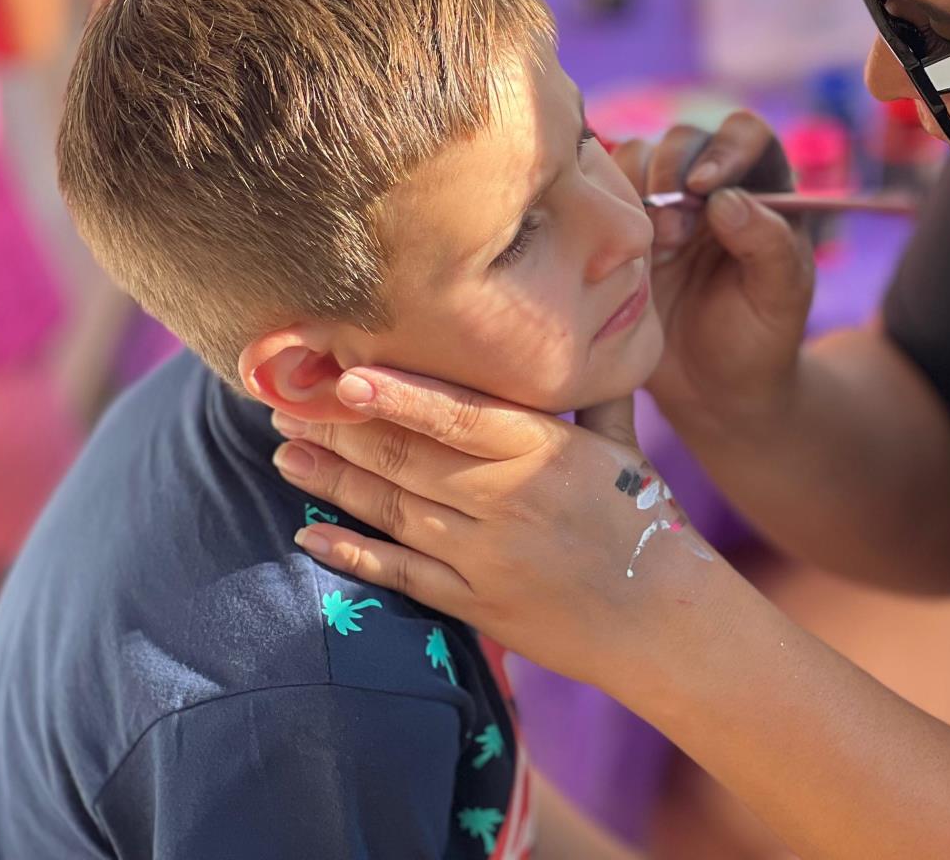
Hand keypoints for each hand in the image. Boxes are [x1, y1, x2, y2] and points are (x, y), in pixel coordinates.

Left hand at [272, 365, 718, 690]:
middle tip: (287, 405)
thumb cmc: (644, 521)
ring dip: (334, 481)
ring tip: (287, 454)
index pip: (457, 415)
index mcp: (544, 451)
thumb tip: (591, 330)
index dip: (397, 394)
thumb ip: (593, 395)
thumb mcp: (625, 448)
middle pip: (409, 459)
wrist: (662, 619)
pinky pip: (401, 573)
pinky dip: (352, 552)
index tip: (343, 375)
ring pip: (394, 510)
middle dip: (342, 430)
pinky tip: (308, 532)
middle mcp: (508, 500)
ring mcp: (486, 556)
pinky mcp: (474, 603)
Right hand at [611, 112, 814, 432]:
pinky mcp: (622, 229)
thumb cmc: (760, 340)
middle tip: (674, 232)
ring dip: (637, 192)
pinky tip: (619, 255)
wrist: (711, 391)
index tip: (708, 186)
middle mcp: (711, 186)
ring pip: (637, 158)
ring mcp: (663, 204)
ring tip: (652, 249)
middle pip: (685, 141)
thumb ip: (767, 245)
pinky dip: (603, 212)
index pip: (746, 135)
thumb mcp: (780, 298)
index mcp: (762, 188)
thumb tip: (727, 199)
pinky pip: (601, 196)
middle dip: (674, 175)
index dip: (726, 149)